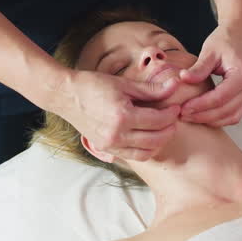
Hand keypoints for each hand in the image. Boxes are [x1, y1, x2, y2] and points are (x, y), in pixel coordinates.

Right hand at [57, 69, 183, 162]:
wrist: (66, 96)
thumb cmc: (93, 85)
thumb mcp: (124, 84)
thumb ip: (152, 89)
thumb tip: (175, 85)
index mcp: (122, 116)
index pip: (158, 120)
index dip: (171, 114)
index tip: (175, 107)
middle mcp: (117, 134)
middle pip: (156, 139)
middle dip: (169, 129)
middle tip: (173, 118)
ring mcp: (110, 144)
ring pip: (146, 152)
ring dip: (160, 142)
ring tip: (164, 128)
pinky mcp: (106, 148)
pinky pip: (134, 156)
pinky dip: (146, 149)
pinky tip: (150, 137)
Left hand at [177, 23, 241, 125]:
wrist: (238, 37)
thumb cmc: (224, 42)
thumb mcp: (209, 51)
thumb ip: (198, 67)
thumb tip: (183, 79)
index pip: (220, 97)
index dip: (201, 105)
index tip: (183, 108)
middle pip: (226, 110)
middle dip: (203, 115)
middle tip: (183, 115)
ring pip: (232, 116)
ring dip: (211, 120)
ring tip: (190, 117)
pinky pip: (234, 114)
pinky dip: (220, 119)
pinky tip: (202, 116)